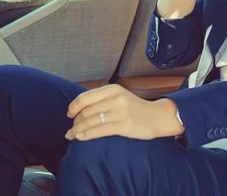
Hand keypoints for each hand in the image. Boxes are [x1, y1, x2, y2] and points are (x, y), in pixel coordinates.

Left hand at [65, 84, 183, 141]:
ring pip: (91, 121)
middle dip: (75, 122)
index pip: (85, 97)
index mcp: (113, 89)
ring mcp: (121, 112)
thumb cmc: (135, 108)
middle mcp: (116, 98)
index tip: (69, 114)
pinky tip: (80, 138)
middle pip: (87, 111)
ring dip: (77, 130)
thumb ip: (102, 99)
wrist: (157, 116)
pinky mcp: (124, 125)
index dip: (74, 107)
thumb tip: (78, 109)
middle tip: (71, 129)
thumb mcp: (120, 96)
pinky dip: (86, 135)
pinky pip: (99, 130)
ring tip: (72, 135)